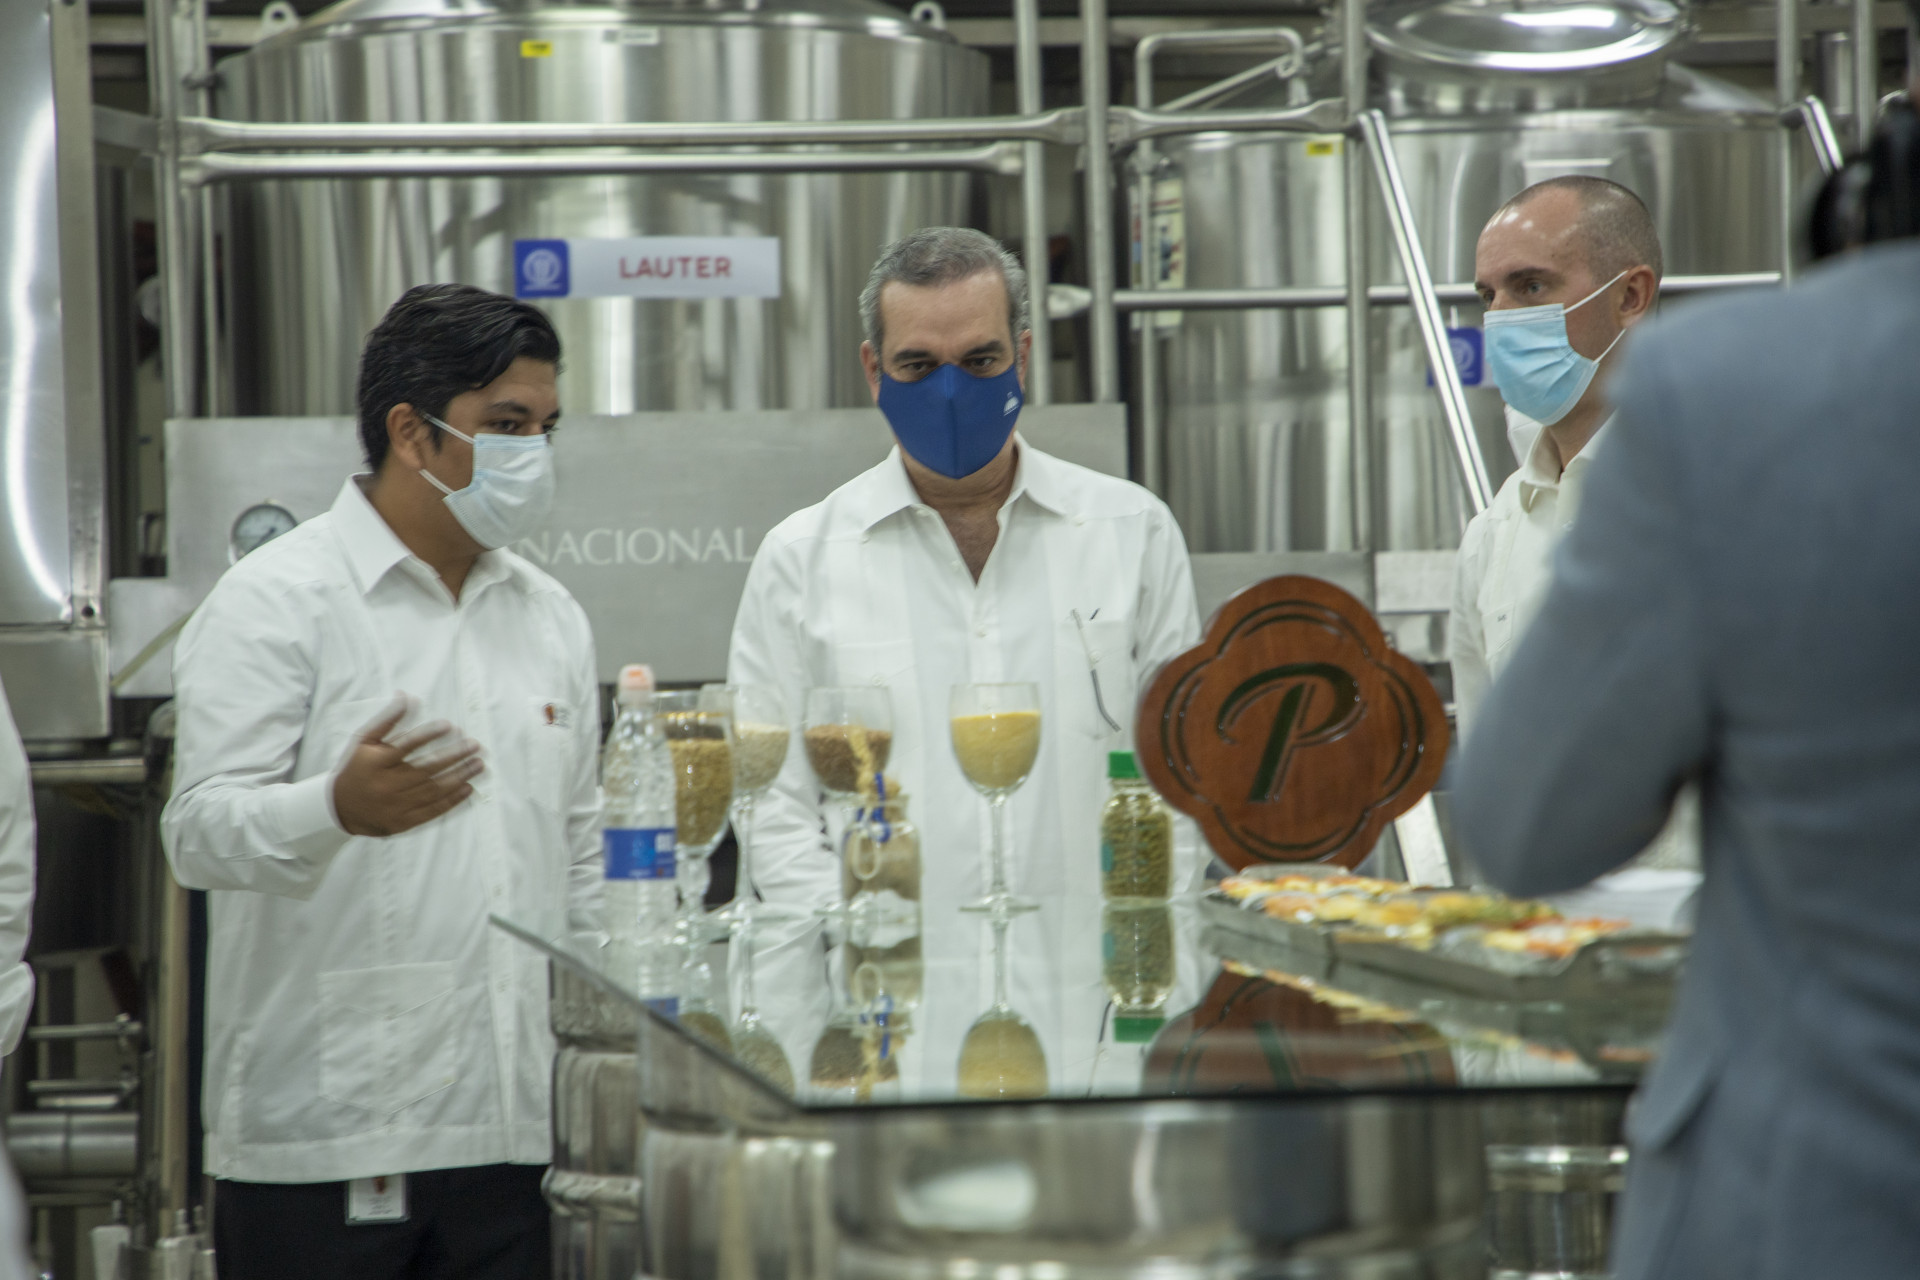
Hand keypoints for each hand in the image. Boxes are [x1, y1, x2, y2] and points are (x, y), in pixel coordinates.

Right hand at [331, 702, 483, 837]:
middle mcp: (387, 784)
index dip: (428, 735)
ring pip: (433, 790)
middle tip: (475, 746)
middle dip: (454, 756)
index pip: (406, 746)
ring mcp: (396, 805)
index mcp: (376, 763)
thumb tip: (406, 697)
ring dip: (459, 776)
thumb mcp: (363, 742)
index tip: (450, 725)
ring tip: (479, 765)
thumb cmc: (355, 768)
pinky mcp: (403, 822)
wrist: (338, 808)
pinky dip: (452, 800)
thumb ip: (386, 720)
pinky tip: (468, 788)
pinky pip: (432, 811)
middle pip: (426, 769)